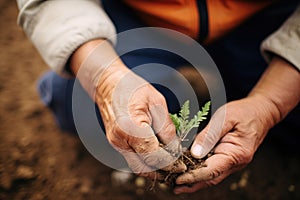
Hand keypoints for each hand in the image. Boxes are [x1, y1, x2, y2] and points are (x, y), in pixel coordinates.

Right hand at [96, 59, 185, 178]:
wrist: (108, 83)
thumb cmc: (132, 87)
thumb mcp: (156, 102)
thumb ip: (166, 127)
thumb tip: (175, 148)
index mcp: (131, 128)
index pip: (154, 156)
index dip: (171, 163)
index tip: (182, 164)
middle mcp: (120, 140)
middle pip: (144, 168)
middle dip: (163, 172)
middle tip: (179, 170)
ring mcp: (115, 143)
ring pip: (137, 167)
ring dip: (154, 170)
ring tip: (171, 168)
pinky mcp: (115, 143)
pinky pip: (132, 159)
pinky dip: (146, 162)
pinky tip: (158, 158)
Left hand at [174, 95, 277, 193]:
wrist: (261, 111)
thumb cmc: (243, 112)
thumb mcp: (225, 118)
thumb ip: (209, 135)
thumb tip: (194, 153)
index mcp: (236, 154)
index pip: (212, 170)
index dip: (193, 176)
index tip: (177, 179)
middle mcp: (235, 163)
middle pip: (211, 178)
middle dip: (191, 184)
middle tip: (172, 186)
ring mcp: (233, 162)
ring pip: (211, 176)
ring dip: (195, 181)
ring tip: (176, 184)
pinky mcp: (228, 158)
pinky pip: (213, 168)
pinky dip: (200, 173)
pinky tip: (189, 173)